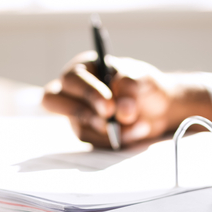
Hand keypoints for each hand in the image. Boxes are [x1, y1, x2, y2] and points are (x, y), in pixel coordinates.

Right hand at [41, 52, 211, 147]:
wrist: (159, 108)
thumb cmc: (145, 85)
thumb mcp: (142, 78)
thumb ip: (131, 88)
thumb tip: (122, 111)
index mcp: (84, 68)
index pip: (72, 79)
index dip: (87, 93)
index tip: (109, 107)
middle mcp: (75, 90)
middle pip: (52, 100)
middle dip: (80, 112)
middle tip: (108, 119)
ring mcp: (78, 114)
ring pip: (79, 127)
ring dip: (110, 130)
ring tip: (140, 123)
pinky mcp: (88, 133)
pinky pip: (94, 142)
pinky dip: (117, 140)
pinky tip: (138, 130)